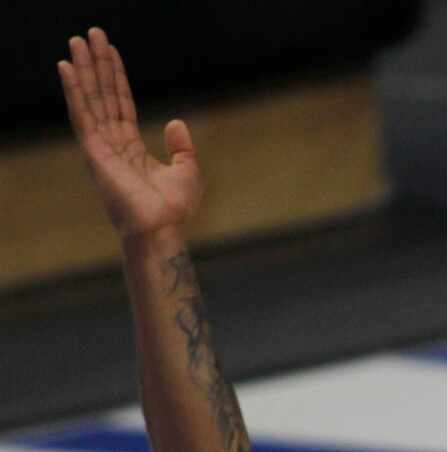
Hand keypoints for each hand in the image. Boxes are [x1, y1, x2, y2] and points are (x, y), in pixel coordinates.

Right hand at [58, 28, 201, 241]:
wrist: (162, 229)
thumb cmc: (174, 209)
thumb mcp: (187, 171)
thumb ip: (182, 147)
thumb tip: (176, 122)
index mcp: (131, 146)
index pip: (120, 102)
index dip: (115, 76)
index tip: (109, 50)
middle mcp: (112, 142)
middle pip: (102, 94)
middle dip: (95, 64)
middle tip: (88, 34)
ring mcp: (101, 146)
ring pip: (90, 99)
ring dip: (82, 70)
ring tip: (76, 41)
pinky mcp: (93, 151)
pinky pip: (82, 114)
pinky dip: (74, 91)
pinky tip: (67, 69)